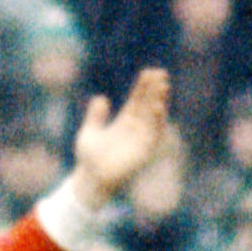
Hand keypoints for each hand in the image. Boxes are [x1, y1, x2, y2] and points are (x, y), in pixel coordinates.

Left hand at [69, 68, 170, 207]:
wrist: (90, 179)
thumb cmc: (89, 158)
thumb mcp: (89, 132)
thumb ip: (95, 116)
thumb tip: (99, 98)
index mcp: (124, 122)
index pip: (137, 101)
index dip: (143, 87)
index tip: (148, 72)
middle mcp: (136, 128)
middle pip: (147, 105)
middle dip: (154, 90)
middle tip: (160, 73)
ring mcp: (141, 138)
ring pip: (153, 116)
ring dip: (159, 101)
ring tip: (162, 86)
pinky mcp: (144, 150)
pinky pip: (154, 134)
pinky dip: (157, 121)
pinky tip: (157, 107)